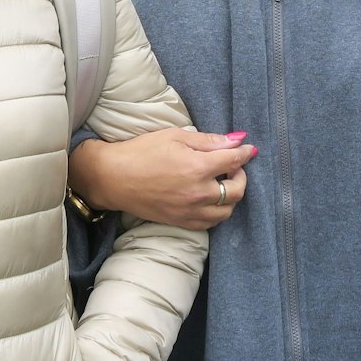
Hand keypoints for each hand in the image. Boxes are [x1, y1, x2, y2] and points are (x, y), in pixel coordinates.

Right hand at [70, 128, 257, 230]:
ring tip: (222, 183)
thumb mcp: (175, 137)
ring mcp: (190, 211)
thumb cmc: (141, 152)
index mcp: (197, 168)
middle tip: (234, 166)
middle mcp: (198, 193)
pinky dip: (217, 212)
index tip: (248, 149)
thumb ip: (208, 141)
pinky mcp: (181, 222)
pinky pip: (210, 223)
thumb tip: (236, 141)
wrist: (112, 178)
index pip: (234, 161)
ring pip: (227, 211)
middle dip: (241, 176)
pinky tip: (210, 199)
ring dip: (231, 196)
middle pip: (237, 190)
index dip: (245, 153)